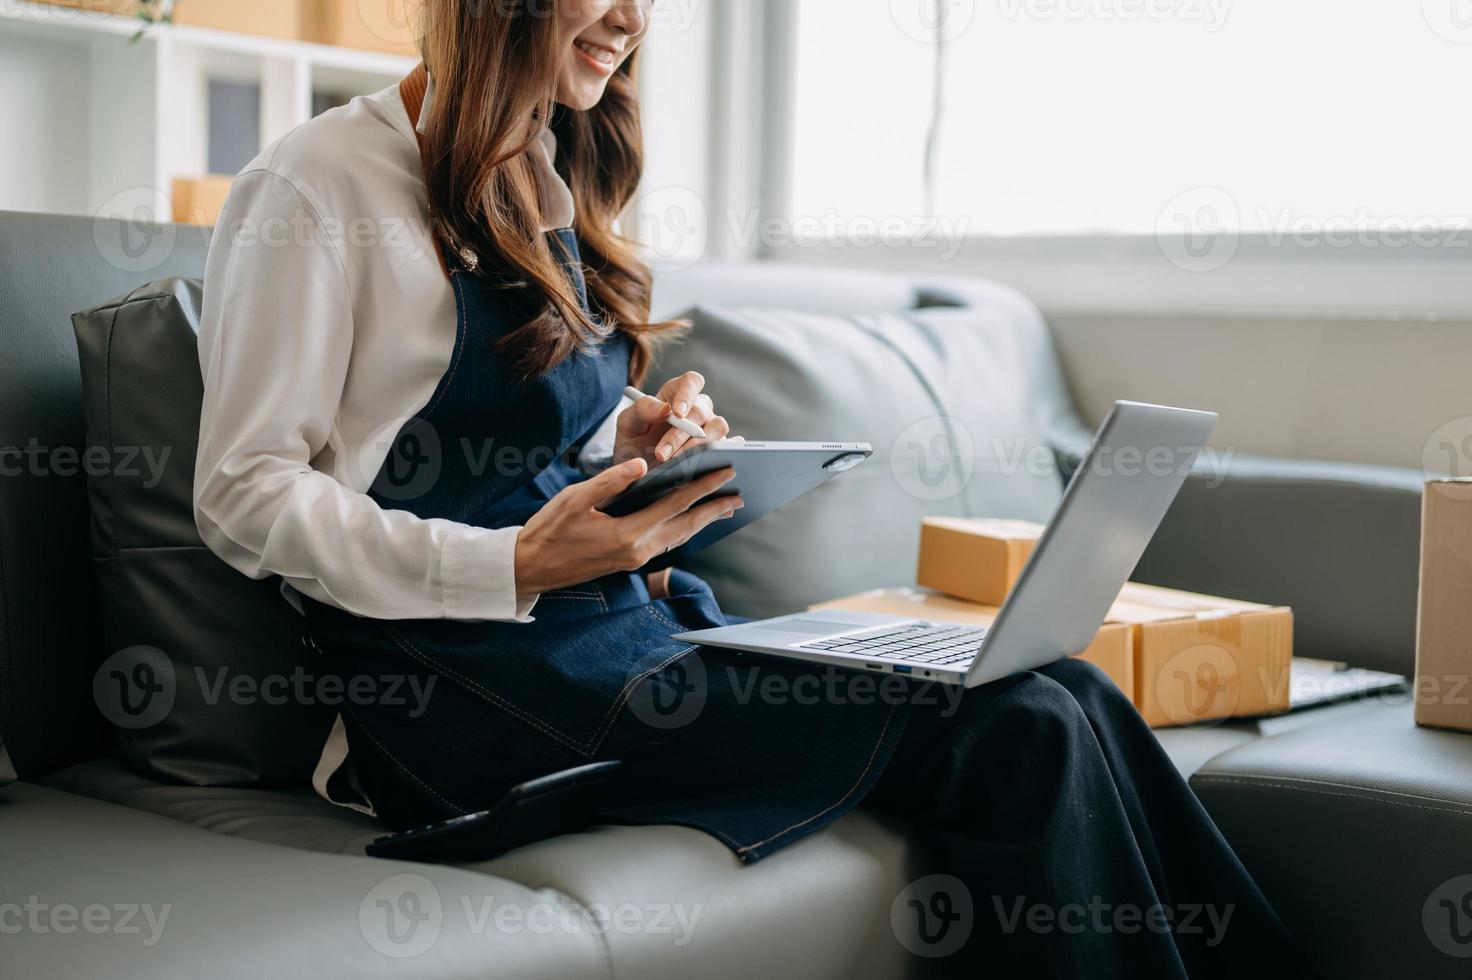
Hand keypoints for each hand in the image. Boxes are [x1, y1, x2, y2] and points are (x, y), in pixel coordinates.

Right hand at [514, 458, 743, 599]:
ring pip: (678, 537)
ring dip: (702, 521)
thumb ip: (611, 482)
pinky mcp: (628, 561)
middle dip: (713, 508)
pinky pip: (665, 543)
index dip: (703, 488)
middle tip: (739, 494)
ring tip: (725, 508)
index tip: (725, 473)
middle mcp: (638, 550)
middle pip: (686, 525)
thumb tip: (642, 465)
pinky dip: (683, 529)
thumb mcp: (575, 499)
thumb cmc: (548, 530)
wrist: (531, 568)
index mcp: (627, 534)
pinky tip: (690, 522)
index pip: (675, 505)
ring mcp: (634, 559)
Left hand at [614, 371, 732, 465]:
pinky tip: (703, 468)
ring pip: (718, 428)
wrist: (639, 471)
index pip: (691, 381)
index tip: (676, 414)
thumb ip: (641, 410)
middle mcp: (698, 409)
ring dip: (697, 447)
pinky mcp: (719, 449)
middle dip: (680, 434)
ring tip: (675, 463)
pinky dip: (720, 456)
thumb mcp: (627, 424)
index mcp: (676, 394)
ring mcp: (711, 429)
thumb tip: (665, 407)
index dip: (687, 394)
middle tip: (661, 454)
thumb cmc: (634, 441)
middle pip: (701, 411)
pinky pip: (728, 448)